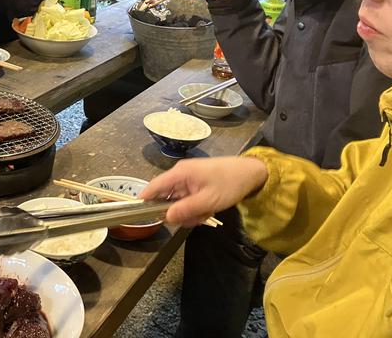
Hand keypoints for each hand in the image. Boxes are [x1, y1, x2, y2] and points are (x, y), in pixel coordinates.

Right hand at [139, 157, 268, 226]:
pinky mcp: (194, 183)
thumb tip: (165, 218)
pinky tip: (208, 209)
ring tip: (206, 212)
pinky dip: (195, 207)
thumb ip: (185, 210)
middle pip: (165, 198)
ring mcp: (187, 179)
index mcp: (179, 174)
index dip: (144, 201)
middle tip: (196, 217)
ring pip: (177, 202)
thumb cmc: (229, 184)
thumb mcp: (208, 201)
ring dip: (189, 212)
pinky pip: (186, 199)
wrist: (250, 173)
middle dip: (178, 212)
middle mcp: (179, 174)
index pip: (153, 187)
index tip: (141, 215)